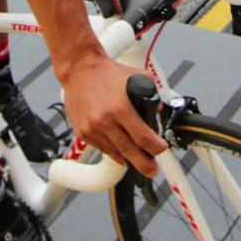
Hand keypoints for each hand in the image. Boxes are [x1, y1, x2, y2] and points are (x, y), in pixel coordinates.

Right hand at [56, 55, 167, 176]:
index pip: (142, 137)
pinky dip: (113, 151)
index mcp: (120, 107)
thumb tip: (158, 110)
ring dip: (128, 158)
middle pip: (129, 151)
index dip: (155, 148)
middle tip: (153, 171)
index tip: (162, 149)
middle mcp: (104, 121)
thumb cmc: (108, 73)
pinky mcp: (82, 132)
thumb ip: (152, 94)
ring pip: (115, 152)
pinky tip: (121, 152)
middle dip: (144, 164)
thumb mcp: (137, 77)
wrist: (79, 69)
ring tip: (139, 160)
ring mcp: (91, 128)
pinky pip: (102, 148)